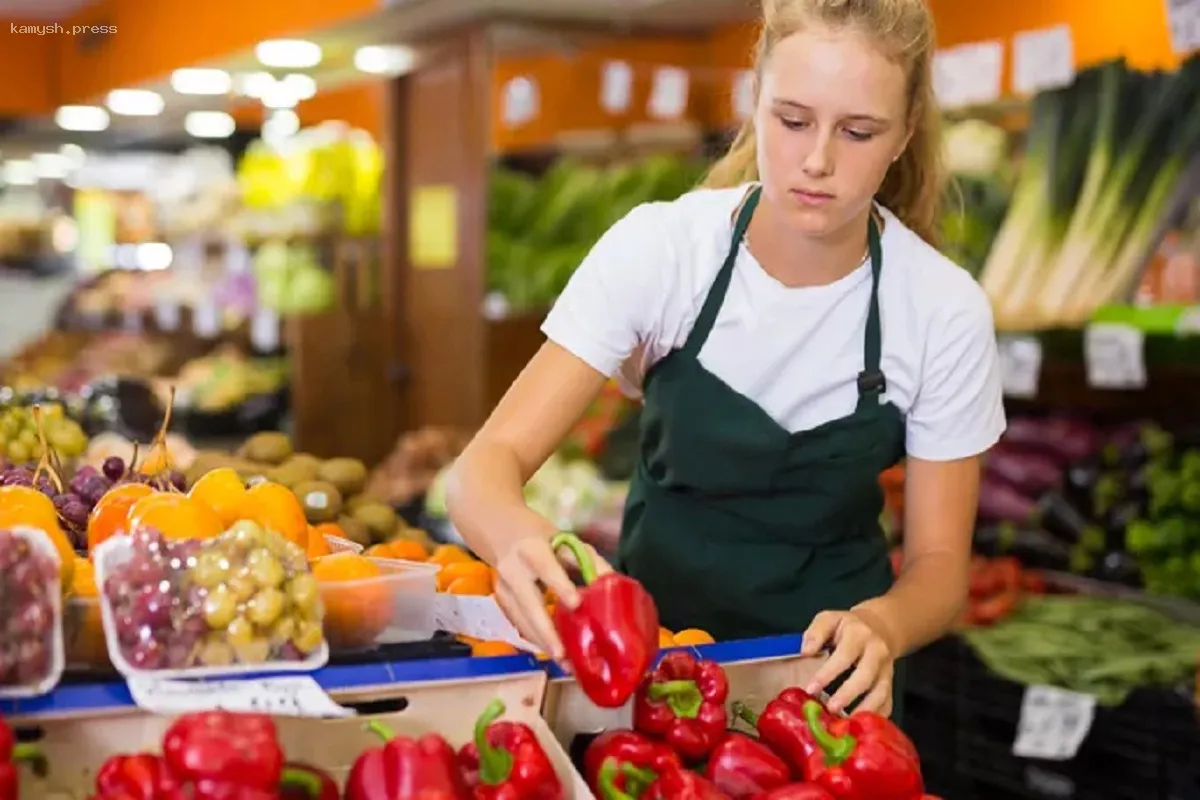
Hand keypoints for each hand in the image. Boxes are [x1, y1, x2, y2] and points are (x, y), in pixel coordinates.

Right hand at [494, 534, 612, 659]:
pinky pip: (519, 625)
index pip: (546, 567)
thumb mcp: (570, 544)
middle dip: (545, 630)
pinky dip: (536, 640)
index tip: (576, 604)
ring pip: (521, 620)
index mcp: (533, 549)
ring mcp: (503, 588)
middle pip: (528, 602)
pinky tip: (554, 652)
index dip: (560, 585)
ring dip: (542, 642)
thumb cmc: (547, 541)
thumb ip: (591, 564)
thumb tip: (616, 589)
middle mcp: (513, 569)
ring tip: (564, 663)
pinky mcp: (501, 602)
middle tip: (562, 654)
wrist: (506, 536)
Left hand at [800, 609, 895, 716]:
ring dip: (864, 710)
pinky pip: (888, 703)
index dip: (827, 674)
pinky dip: (877, 717)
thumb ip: (816, 632)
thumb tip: (805, 651)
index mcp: (859, 635)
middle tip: (830, 709)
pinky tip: (861, 728)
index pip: (844, 656)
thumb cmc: (848, 626)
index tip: (811, 689)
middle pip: (865, 677)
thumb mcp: (830, 619)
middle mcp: (877, 653)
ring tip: (846, 724)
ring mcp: (887, 670)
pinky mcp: (891, 684)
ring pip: (880, 693)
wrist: (881, 627)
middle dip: (848, 695)